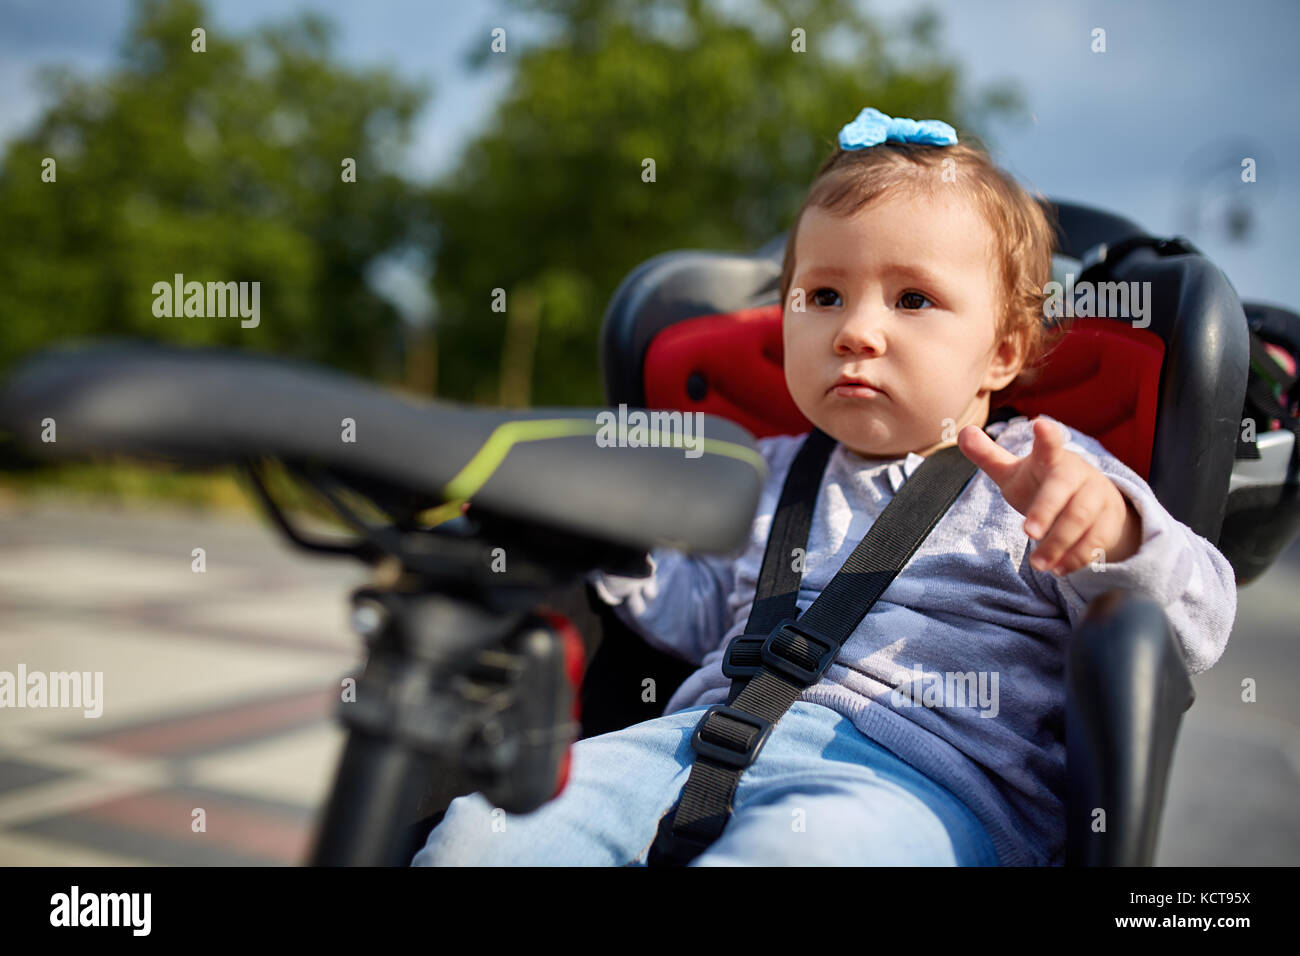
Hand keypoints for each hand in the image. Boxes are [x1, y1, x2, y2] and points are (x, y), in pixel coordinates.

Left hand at [956, 418, 1141, 574]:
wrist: (1092, 503)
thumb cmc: (1043, 483)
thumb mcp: (1014, 472)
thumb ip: (988, 455)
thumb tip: (962, 432)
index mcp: (1051, 458)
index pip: (1049, 445)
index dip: (1046, 436)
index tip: (1040, 425)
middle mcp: (1077, 475)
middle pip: (1064, 491)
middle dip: (1046, 510)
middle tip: (1029, 532)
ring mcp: (1096, 497)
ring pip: (1081, 520)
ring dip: (1059, 543)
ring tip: (1038, 564)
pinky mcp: (1109, 522)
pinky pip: (1096, 541)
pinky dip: (1076, 557)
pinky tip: (1058, 568)